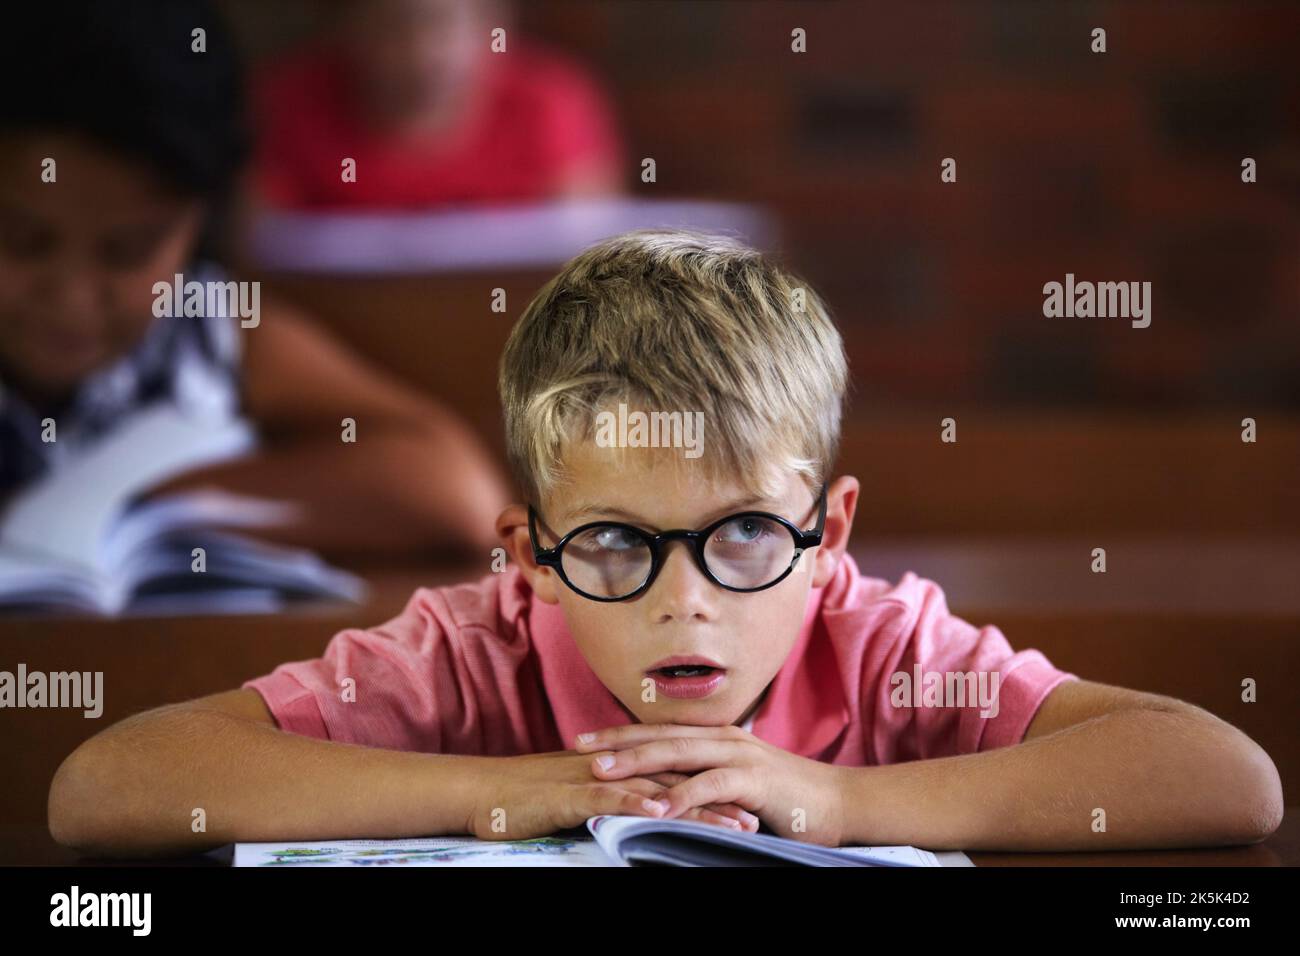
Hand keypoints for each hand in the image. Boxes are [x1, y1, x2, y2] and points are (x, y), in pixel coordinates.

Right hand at [463, 750, 761, 840]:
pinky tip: (662, 813)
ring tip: (729, 823)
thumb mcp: (581, 798)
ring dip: (692, 806)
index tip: (747, 806)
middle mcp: (612, 768)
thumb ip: (614, 801)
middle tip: (755, 818)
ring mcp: (591, 778)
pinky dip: (635, 804)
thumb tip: (648, 813)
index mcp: (618, 768)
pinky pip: (606, 798)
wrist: (482, 791)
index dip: (711, 790)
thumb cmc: (529, 799)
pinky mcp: (568, 794)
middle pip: (674, 782)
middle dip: (716, 800)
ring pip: (651, 789)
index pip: (673, 777)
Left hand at [575, 724, 846, 845]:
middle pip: (660, 736)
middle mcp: (723, 738)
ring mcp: (738, 756)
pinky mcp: (753, 779)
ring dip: (636, 762)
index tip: (585, 739)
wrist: (839, 803)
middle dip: (616, 741)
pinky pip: (709, 785)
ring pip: (677, 754)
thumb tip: (669, 789)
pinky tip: (656, 807)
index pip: (660, 731)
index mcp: (717, 737)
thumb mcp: (739, 782)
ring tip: (602, 772)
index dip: (621, 734)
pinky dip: (681, 795)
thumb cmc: (787, 797)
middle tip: (578, 747)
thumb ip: (706, 779)